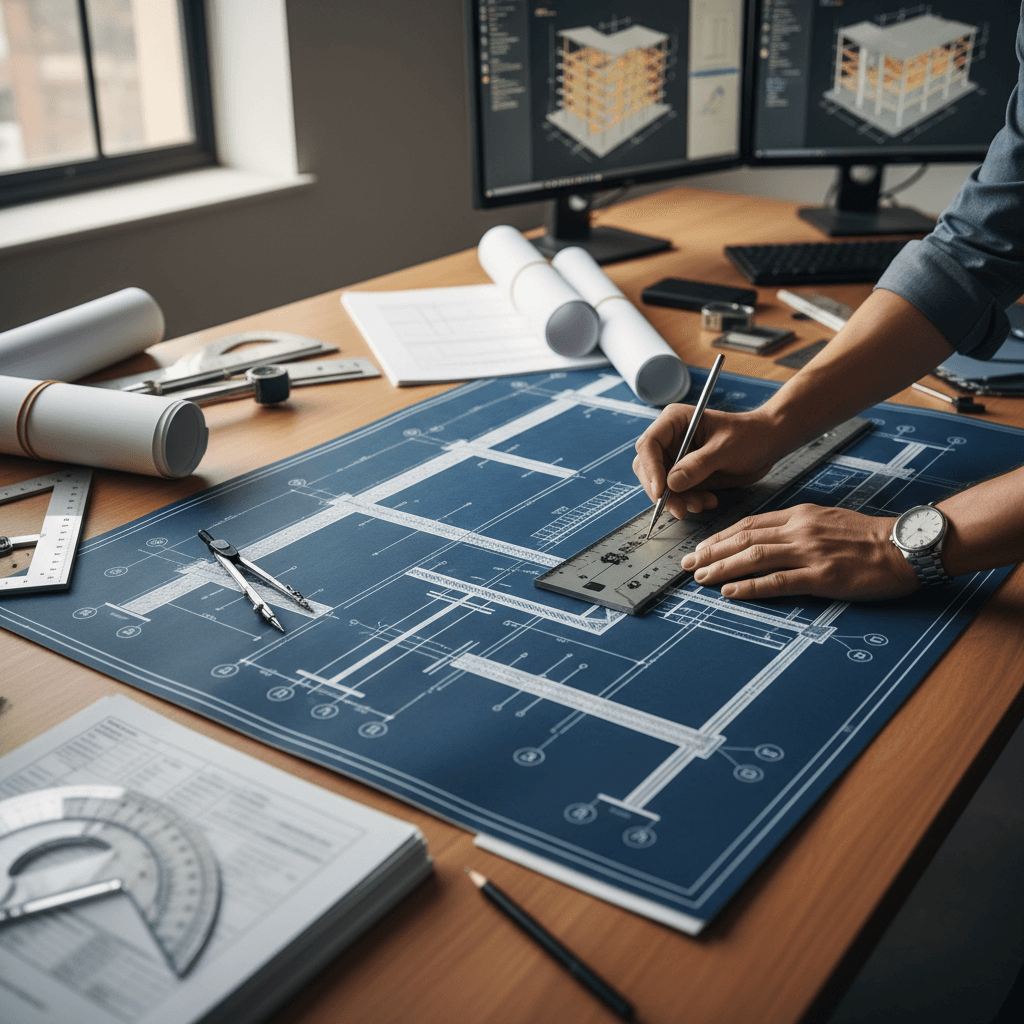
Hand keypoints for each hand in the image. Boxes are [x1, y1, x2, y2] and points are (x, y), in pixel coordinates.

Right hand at [632, 406, 779, 519]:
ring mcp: (676, 458)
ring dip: (677, 500)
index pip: (649, 445)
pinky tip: (709, 501)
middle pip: (648, 468)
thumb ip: (698, 465)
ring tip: (702, 505)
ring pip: (660, 485)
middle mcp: (670, 440)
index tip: (661, 491)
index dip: (650, 469)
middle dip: (662, 492)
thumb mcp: (725, 449)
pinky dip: (688, 502)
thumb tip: (670, 484)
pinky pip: (676, 494)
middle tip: (680, 509)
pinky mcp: (685, 475)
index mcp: (675, 422)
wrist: (767, 445)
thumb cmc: (750, 436)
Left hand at [680, 505, 919, 600]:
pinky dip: (750, 586)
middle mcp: (800, 530)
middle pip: (744, 538)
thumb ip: (797, 527)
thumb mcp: (827, 519)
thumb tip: (766, 538)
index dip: (720, 536)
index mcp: (800, 515)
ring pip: (754, 557)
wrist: (905, 546)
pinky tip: (731, 592)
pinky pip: (778, 582)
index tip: (701, 547)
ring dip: (722, 568)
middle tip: (688, 564)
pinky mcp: (822, 575)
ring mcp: (810, 553)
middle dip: (711, 552)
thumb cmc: (868, 537)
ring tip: (700, 578)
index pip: (749, 523)